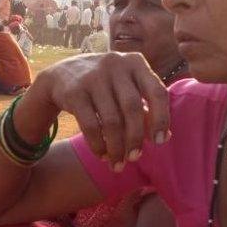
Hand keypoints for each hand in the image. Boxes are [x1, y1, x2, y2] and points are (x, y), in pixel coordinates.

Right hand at [32, 52, 169, 170]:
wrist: (62, 74)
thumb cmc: (105, 85)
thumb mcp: (126, 87)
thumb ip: (146, 106)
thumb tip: (165, 137)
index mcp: (135, 62)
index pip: (157, 91)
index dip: (161, 119)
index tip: (159, 142)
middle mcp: (115, 65)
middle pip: (132, 108)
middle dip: (135, 138)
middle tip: (135, 158)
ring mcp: (93, 77)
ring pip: (111, 120)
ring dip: (117, 147)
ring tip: (118, 163)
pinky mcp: (74, 92)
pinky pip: (91, 125)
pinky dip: (98, 144)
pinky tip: (102, 155)